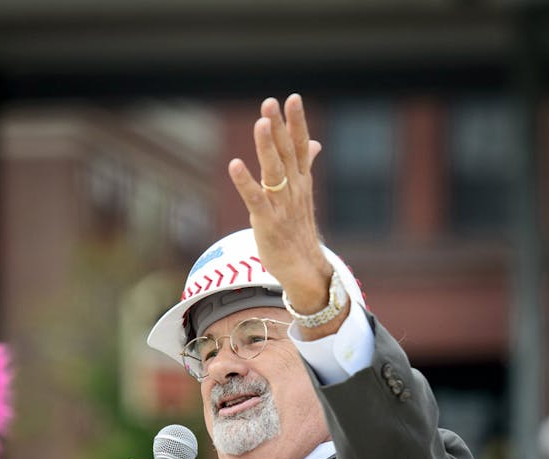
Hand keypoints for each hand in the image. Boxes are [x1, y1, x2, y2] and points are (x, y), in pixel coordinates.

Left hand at [227, 94, 344, 333]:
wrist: (304, 269)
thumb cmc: (299, 230)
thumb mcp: (303, 194)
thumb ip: (305, 165)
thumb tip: (314, 143)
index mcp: (301, 181)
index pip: (300, 146)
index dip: (297, 123)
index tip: (292, 98)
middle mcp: (294, 189)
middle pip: (287, 153)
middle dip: (280, 127)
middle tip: (271, 103)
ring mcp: (282, 205)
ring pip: (274, 171)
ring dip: (267, 147)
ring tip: (261, 123)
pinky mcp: (267, 222)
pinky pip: (255, 199)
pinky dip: (245, 182)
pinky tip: (235, 164)